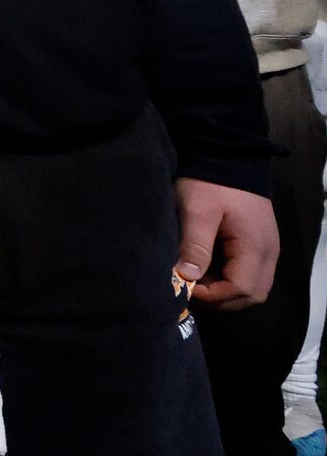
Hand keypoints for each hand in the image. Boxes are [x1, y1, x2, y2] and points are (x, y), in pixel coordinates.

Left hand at [176, 176, 278, 308]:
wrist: (228, 157)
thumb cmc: (210, 183)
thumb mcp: (197, 211)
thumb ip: (195, 245)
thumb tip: (187, 278)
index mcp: (255, 247)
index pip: (242, 289)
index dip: (214, 295)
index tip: (187, 286)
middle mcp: (269, 252)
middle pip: (253, 294)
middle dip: (221, 298)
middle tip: (192, 287)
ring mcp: (268, 249)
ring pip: (254, 287)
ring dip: (227, 291)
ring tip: (198, 279)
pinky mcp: (261, 244)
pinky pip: (252, 273)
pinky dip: (232, 279)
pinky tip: (208, 269)